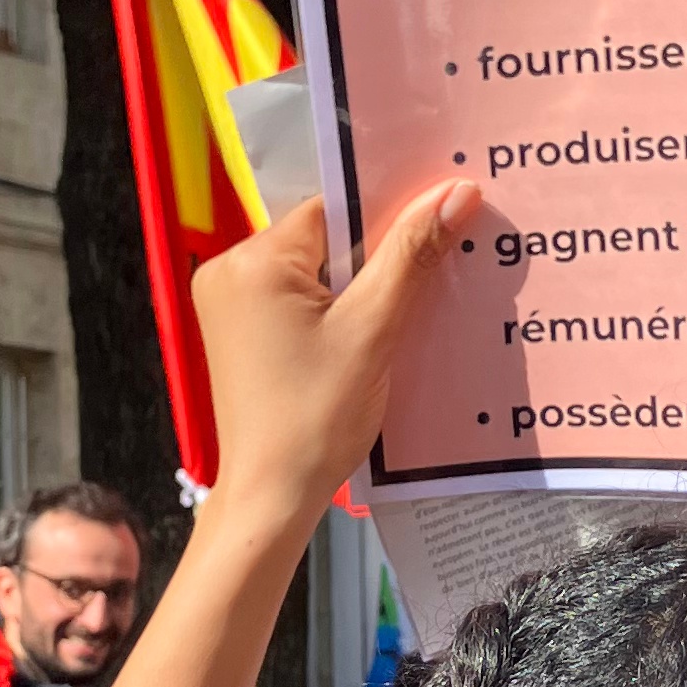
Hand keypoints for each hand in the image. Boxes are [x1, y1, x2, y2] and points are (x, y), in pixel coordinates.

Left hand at [104, 186, 470, 686]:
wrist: (272, 496)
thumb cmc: (317, 416)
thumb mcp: (373, 330)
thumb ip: (412, 255)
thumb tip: (458, 190)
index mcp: (253, 259)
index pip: (332, 208)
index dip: (387, 216)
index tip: (438, 225)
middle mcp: (229, 270)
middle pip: (323, 238)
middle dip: (376, 255)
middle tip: (435, 266)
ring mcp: (228, 304)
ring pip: (314, 270)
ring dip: (359, 286)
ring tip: (408, 305)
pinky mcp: (239, 334)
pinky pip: (298, 300)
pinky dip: (335, 311)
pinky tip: (373, 333)